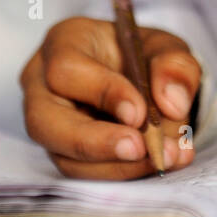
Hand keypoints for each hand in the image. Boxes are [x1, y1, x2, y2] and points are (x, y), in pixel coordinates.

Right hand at [20, 17, 200, 178]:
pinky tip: (162, 164)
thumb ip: (174, 65)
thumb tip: (173, 104)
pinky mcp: (64, 155)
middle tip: (141, 150)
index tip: (140, 112)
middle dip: (96, 143)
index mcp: (63, 42)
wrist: (140, 78)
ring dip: (118, 166)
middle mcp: (42, 85)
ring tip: (163, 159)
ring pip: (65, 158)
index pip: (66, 70)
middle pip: (44, 123)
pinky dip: (126, 173)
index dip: (103, 92)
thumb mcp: (166, 47)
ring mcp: (48, 125)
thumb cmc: (141, 55)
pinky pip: (86, 174)